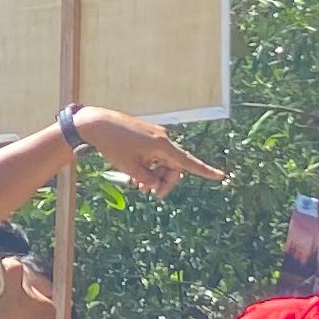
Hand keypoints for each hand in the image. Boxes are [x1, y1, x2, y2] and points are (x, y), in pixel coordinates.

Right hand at [0, 251, 60, 318]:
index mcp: (15, 299)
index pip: (15, 267)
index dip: (7, 263)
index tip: (0, 269)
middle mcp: (33, 298)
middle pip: (23, 276)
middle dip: (12, 281)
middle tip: (3, 293)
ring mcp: (45, 303)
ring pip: (32, 286)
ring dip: (23, 291)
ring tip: (15, 309)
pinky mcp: (53, 310)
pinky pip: (41, 296)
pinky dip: (33, 301)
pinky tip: (26, 316)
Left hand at [78, 109, 223, 198]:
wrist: (97, 123)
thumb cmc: (113, 145)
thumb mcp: (130, 168)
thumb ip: (147, 179)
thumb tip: (157, 184)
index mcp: (162, 146)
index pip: (188, 162)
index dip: (205, 171)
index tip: (221, 176)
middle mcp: (163, 139)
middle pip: (174, 166)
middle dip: (165, 182)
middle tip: (151, 195)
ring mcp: (155, 136)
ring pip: (163, 162)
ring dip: (154, 176)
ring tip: (138, 187)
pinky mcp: (147, 135)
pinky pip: (154, 155)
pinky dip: (149, 166)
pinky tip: (135, 176)